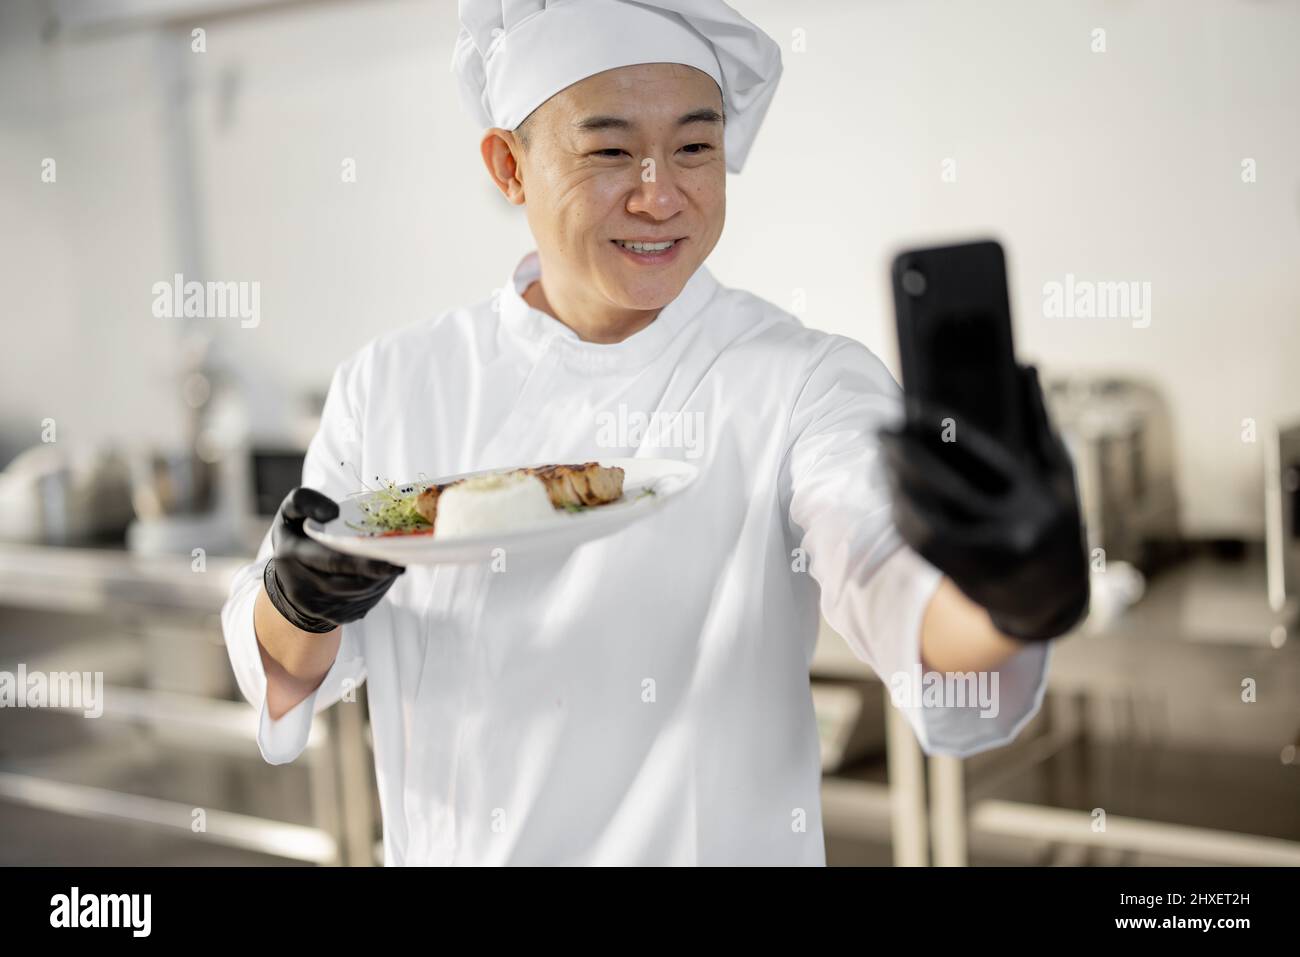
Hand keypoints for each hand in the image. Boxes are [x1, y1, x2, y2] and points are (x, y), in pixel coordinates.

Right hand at [263, 487, 404, 633]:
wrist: (286, 576)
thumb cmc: (296, 535)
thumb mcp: (291, 511)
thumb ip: (306, 501)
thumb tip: (332, 512)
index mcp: (292, 556)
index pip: (333, 561)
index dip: (365, 563)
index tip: (393, 561)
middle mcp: (301, 586)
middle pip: (352, 584)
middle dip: (380, 574)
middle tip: (400, 563)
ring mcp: (314, 607)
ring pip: (360, 597)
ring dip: (381, 583)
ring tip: (393, 566)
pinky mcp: (328, 617)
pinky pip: (361, 607)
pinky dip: (376, 593)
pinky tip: (381, 579)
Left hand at [878, 366, 1089, 641]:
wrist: (1052, 599)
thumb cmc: (1056, 522)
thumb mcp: (1059, 475)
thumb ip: (1037, 423)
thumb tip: (1023, 366)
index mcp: (1040, 500)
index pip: (984, 455)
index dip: (944, 430)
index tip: (914, 407)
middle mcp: (1015, 534)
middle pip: (945, 490)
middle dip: (906, 458)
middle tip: (881, 431)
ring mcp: (987, 564)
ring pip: (925, 521)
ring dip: (897, 487)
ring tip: (882, 459)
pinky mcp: (961, 582)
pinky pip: (921, 545)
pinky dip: (901, 515)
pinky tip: (890, 491)